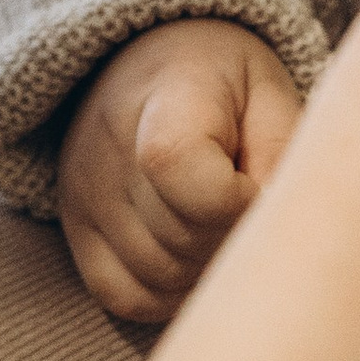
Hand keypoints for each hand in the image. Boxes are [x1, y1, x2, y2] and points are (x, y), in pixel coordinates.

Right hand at [57, 20, 305, 325]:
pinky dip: (169, 295)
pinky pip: (123, 296)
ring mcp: (83, 191)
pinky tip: (196, 262)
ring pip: (159, 275)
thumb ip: (283, 159)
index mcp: (168, 93)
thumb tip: (274, 236)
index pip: (176, 165)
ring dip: (207, 270)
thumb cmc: (230, 86)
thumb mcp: (273, 96)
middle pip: (180, 235)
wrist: (154, 64)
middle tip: (251, 209)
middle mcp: (109, 143)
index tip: (258, 188)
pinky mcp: (76, 228)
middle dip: (232, 238)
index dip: (235, 200)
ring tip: (225, 227)